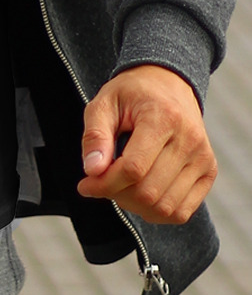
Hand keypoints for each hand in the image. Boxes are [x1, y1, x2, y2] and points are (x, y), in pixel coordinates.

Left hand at [77, 64, 216, 224]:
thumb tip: (92, 170)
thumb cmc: (131, 93)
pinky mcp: (209, 171)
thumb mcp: (104, 103)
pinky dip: (156, 212)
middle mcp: (189, 140)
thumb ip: (95, 135)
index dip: (105, 183)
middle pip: (148, 191)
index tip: (85, 184)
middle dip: (116, 194)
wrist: (168, 82)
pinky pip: (182, 211)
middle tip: (100, 182)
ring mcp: (203, 158)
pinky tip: (138, 193)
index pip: (133, 168)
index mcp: (163, 117)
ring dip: (134, 205)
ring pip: (165, 207)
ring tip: (119, 185)